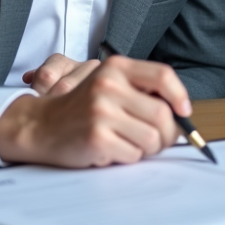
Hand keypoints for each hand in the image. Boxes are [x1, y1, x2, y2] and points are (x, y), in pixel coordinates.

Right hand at [0, 55, 192, 167]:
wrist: (41, 125)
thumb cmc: (82, 107)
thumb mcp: (109, 84)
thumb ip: (141, 89)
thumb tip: (181, 113)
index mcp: (116, 67)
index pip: (162, 76)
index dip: (179, 96)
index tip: (183, 112)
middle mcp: (108, 85)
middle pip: (162, 114)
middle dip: (167, 134)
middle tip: (158, 140)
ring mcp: (101, 112)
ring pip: (152, 139)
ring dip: (147, 148)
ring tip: (129, 142)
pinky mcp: (97, 138)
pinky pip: (133, 155)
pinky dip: (128, 157)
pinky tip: (112, 149)